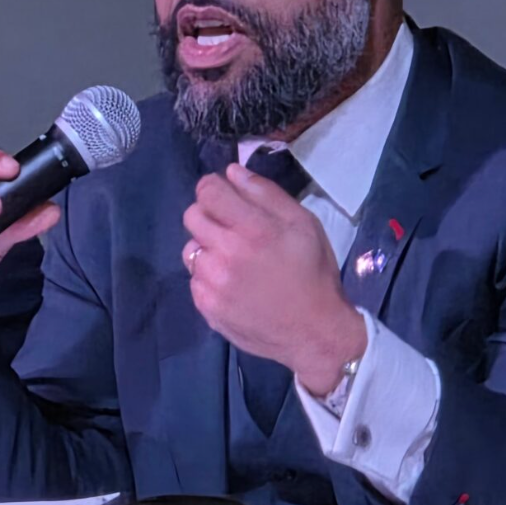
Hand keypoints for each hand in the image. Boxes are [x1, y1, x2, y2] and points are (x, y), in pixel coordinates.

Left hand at [182, 163, 366, 394]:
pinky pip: (194, 279)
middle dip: (209, 215)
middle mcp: (226, 253)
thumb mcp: (303, 224)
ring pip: (190, 249)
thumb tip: (232, 172)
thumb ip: (266, 194)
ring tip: (233, 260)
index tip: (226, 196)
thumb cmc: (313, 272)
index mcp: (253, 228)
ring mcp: (212, 283)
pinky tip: (233, 284)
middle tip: (232, 228)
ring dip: (207, 248)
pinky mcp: (206, 307)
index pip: (208, 191)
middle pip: (192, 216)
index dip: (214, 188)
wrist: (315, 332)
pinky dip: (208, 277)